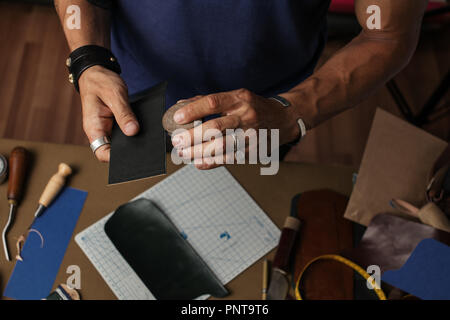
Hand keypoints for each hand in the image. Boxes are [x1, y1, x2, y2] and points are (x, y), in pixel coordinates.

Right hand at [79, 65, 138, 161]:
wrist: (97, 72)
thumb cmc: (101, 81)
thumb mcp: (114, 95)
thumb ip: (124, 114)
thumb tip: (133, 131)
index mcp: (94, 128)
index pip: (102, 153)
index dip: (116, 159)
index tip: (133, 155)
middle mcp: (100, 131)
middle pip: (114, 151)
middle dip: (129, 151)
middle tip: (146, 148)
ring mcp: (108, 128)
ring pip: (121, 142)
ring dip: (133, 141)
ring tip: (149, 140)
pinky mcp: (116, 123)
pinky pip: (126, 131)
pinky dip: (135, 131)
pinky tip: (146, 130)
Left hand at [171, 89, 300, 168]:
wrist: (284, 119)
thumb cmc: (254, 107)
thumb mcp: (236, 96)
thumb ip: (210, 101)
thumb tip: (180, 105)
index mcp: (240, 99)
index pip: (213, 103)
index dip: (193, 111)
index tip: (176, 118)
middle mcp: (246, 116)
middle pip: (215, 128)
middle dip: (192, 137)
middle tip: (177, 142)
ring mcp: (251, 135)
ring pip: (221, 147)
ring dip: (199, 152)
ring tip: (184, 154)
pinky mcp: (253, 151)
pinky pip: (229, 159)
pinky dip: (211, 162)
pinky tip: (198, 163)